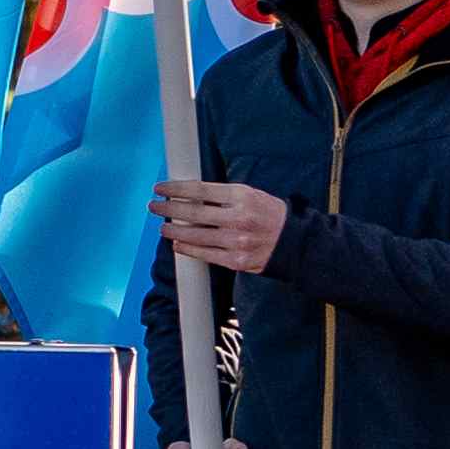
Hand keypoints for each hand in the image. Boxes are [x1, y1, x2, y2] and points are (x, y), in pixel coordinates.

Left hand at [154, 179, 290, 273]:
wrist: (295, 243)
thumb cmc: (272, 216)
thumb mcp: (252, 195)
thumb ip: (223, 196)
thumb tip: (191, 195)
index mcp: (243, 197)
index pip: (200, 191)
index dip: (176, 189)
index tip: (161, 188)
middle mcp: (238, 218)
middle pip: (193, 213)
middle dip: (168, 209)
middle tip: (154, 206)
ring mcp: (236, 241)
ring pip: (195, 235)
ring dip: (173, 230)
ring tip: (163, 227)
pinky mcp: (236, 260)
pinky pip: (205, 254)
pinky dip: (188, 248)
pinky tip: (178, 243)